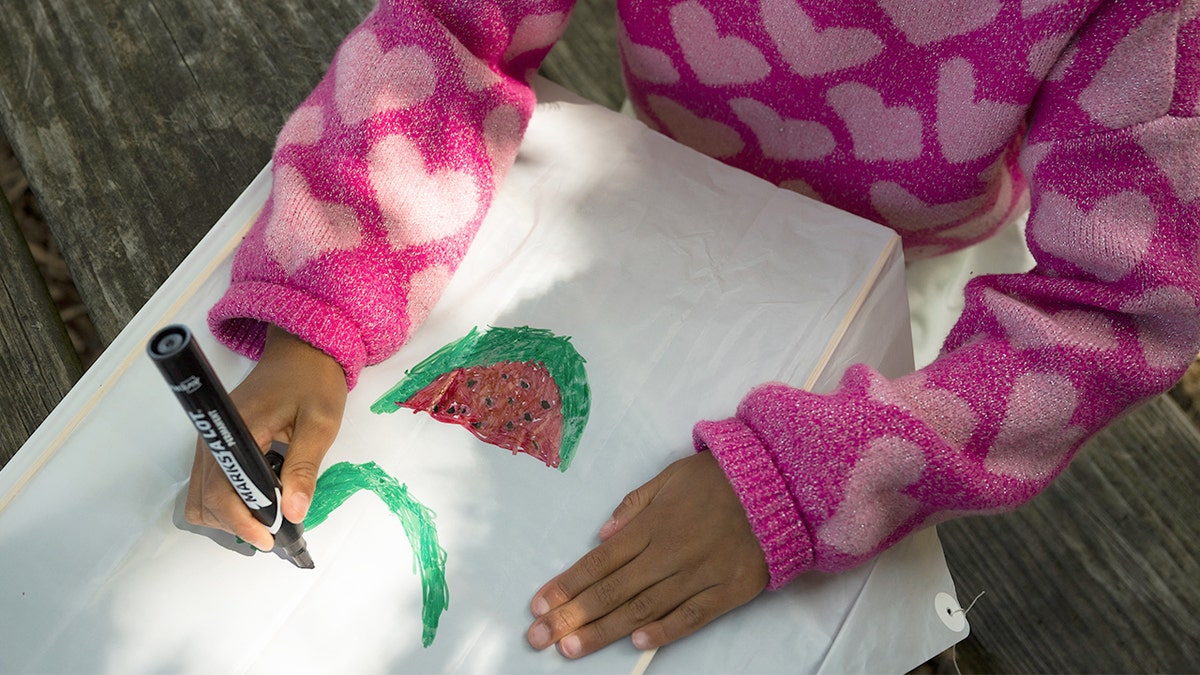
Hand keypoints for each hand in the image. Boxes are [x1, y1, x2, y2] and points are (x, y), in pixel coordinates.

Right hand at [184, 325, 346, 550]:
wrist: (302, 350)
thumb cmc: (313, 380)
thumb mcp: (320, 423)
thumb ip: (304, 468)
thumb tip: (293, 512)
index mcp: (237, 427)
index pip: (222, 487)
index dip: (240, 520)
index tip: (268, 538)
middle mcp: (214, 436)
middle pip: (205, 498)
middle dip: (237, 521)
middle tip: (276, 529)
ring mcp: (211, 440)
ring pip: (202, 496)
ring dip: (230, 514)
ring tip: (269, 515)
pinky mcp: (217, 443)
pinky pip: (211, 483)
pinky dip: (229, 500)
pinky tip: (261, 496)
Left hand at [526, 451, 768, 657]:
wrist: (780, 484)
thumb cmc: (720, 478)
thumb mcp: (670, 476)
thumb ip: (634, 506)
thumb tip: (602, 535)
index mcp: (653, 524)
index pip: (600, 560)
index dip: (567, 584)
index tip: (538, 605)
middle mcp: (670, 552)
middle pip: (613, 590)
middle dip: (572, 616)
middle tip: (539, 638)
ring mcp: (699, 574)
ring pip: (645, 608)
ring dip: (605, 630)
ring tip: (572, 648)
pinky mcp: (728, 590)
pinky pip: (692, 615)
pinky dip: (665, 631)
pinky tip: (638, 644)